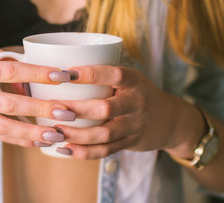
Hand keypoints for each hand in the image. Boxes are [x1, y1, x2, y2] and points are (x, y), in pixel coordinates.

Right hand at [0, 44, 73, 146]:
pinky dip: (18, 140)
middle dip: (40, 108)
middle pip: (8, 104)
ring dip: (32, 133)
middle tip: (68, 111)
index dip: (36, 74)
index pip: (7, 71)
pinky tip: (38, 141)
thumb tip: (29, 75)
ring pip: (2, 127)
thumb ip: (0, 58)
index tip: (61, 76)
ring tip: (57, 134)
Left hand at [54, 65, 203, 158]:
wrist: (170, 120)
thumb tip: (61, 71)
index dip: (89, 74)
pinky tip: (64, 149)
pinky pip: (106, 150)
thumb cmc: (138, 94)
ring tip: (54, 133)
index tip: (63, 74)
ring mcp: (134, 125)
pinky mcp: (129, 143)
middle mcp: (136, 103)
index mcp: (134, 81)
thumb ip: (104, 76)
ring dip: (77, 134)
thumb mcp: (129, 79)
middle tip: (53, 108)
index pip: (113, 74)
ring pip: (104, 133)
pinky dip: (84, 152)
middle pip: (106, 108)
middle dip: (78, 109)